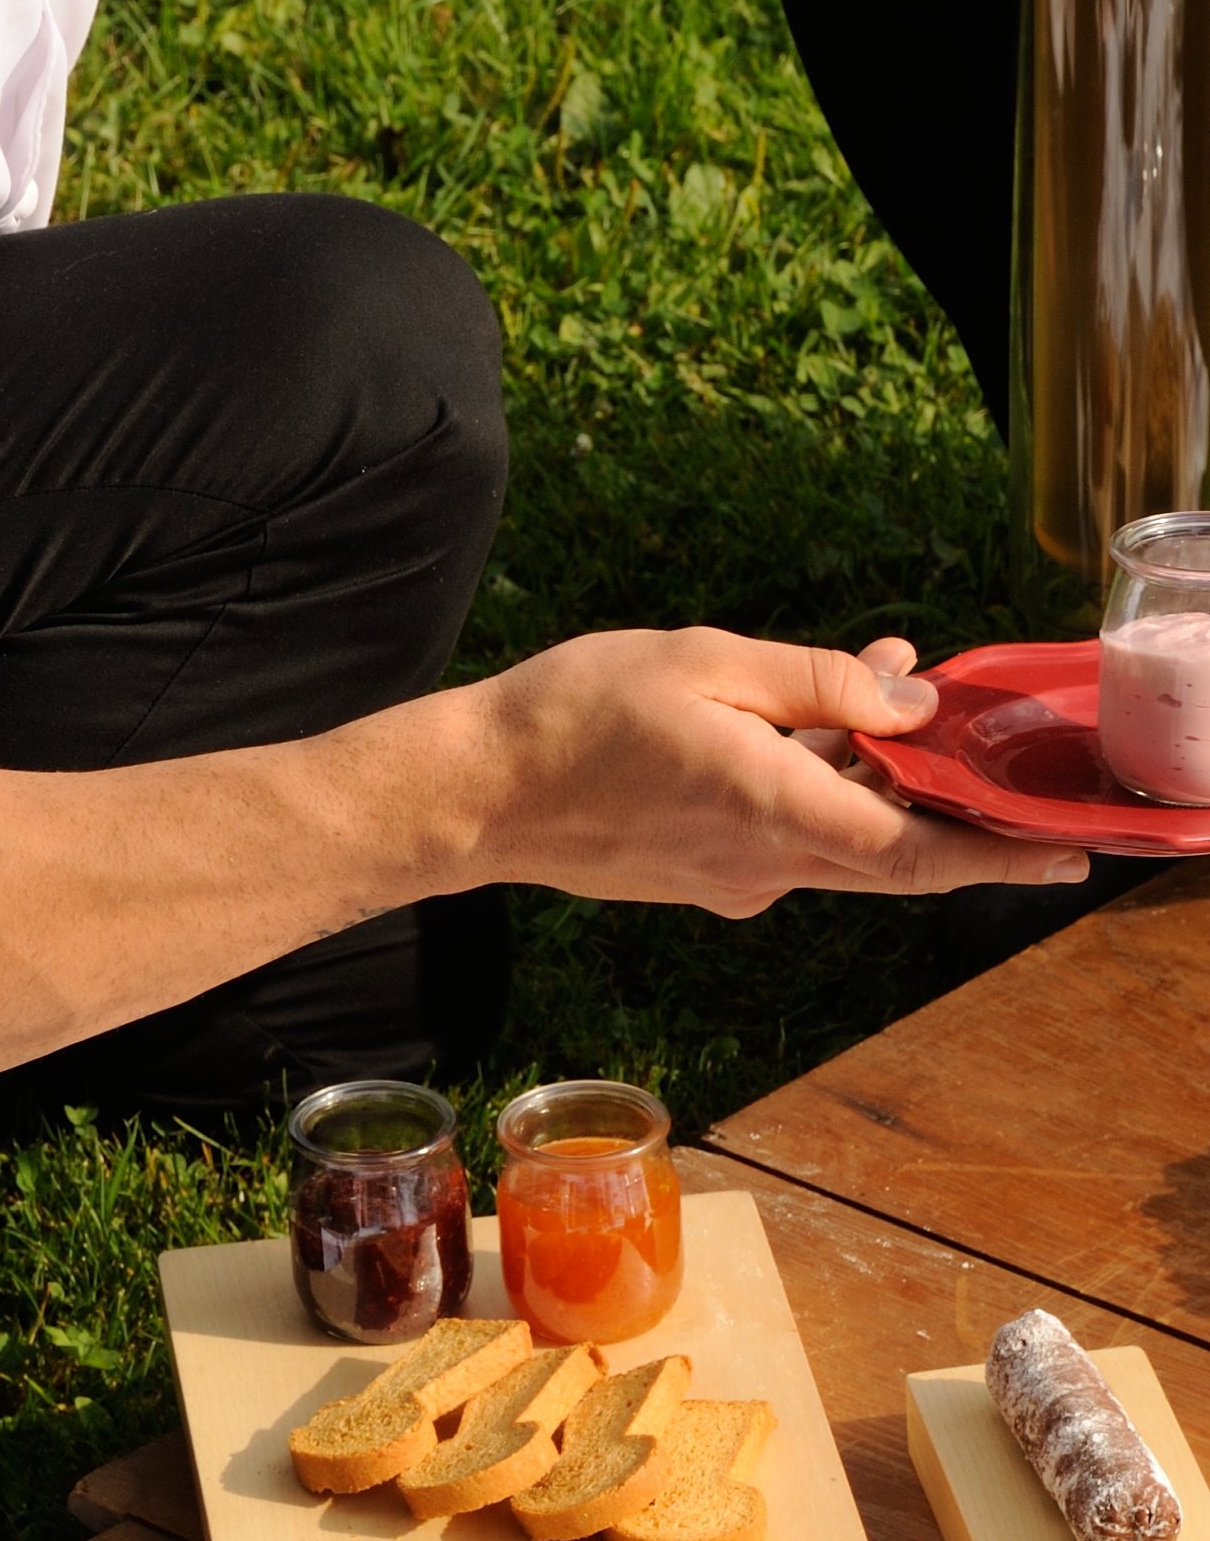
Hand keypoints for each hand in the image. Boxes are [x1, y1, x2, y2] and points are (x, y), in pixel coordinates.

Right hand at [458, 626, 1087, 913]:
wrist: (474, 794)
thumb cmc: (574, 716)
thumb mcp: (704, 661)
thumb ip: (820, 681)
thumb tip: (914, 695)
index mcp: (774, 807)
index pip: (918, 853)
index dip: (1001, 857)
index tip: (1066, 856)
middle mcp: (764, 862)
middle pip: (896, 854)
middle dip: (961, 813)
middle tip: (1018, 781)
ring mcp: (732, 879)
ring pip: (840, 837)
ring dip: (878, 779)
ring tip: (888, 684)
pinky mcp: (701, 877)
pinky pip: (788, 836)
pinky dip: (819, 787)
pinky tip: (808, 725)